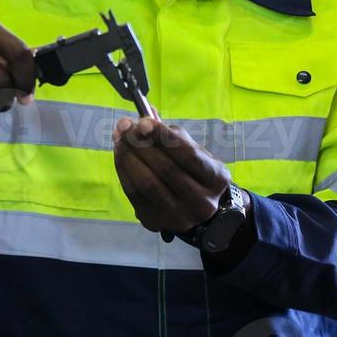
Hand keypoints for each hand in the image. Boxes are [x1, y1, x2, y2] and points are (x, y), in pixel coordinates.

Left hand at [112, 117, 229, 234]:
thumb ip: (170, 133)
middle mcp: (201, 202)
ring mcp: (178, 217)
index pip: (188, 155)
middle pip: (166, 169)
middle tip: (125, 127)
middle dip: (141, 144)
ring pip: (147, 183)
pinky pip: (134, 194)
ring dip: (128, 157)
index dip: (164, 137)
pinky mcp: (156, 222)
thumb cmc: (193, 171)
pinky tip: (120, 155)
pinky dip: (124, 171)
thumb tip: (146, 113)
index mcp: (216, 179)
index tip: (143, 122)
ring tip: (119, 139)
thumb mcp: (192, 150)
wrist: (193, 207)